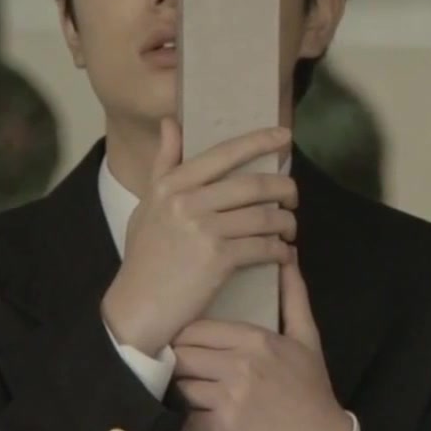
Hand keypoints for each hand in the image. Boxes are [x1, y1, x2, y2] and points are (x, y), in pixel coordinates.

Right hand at [101, 118, 296, 354]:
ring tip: (290, 229)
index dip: (259, 141)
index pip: (224, 153)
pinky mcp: (218, 258)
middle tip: (293, 196)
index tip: (284, 136)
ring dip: (286, 223)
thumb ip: (163, 165)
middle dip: (284, 188)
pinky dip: (280, 251)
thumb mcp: (147, 205)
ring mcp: (203, 229)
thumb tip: (171, 122)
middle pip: (253, 184)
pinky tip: (284, 254)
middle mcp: (187, 201)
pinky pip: (264, 246)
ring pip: (264, 216)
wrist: (137, 307)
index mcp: (171, 184)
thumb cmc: (144, 259)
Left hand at [173, 251, 350, 430]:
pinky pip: (184, 420)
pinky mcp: (222, 430)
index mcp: (255, 340)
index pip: (196, 328)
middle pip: (180, 354)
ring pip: (178, 386)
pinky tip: (187, 418)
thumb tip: (288, 258)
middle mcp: (239, 366)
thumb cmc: (311, 389)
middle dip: (173, 361)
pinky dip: (180, 421)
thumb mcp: (308, 339)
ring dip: (175, 390)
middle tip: (171, 366)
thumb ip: (294, 298)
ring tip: (175, 391)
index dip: (183, 336)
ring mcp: (229, 399)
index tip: (180, 344)